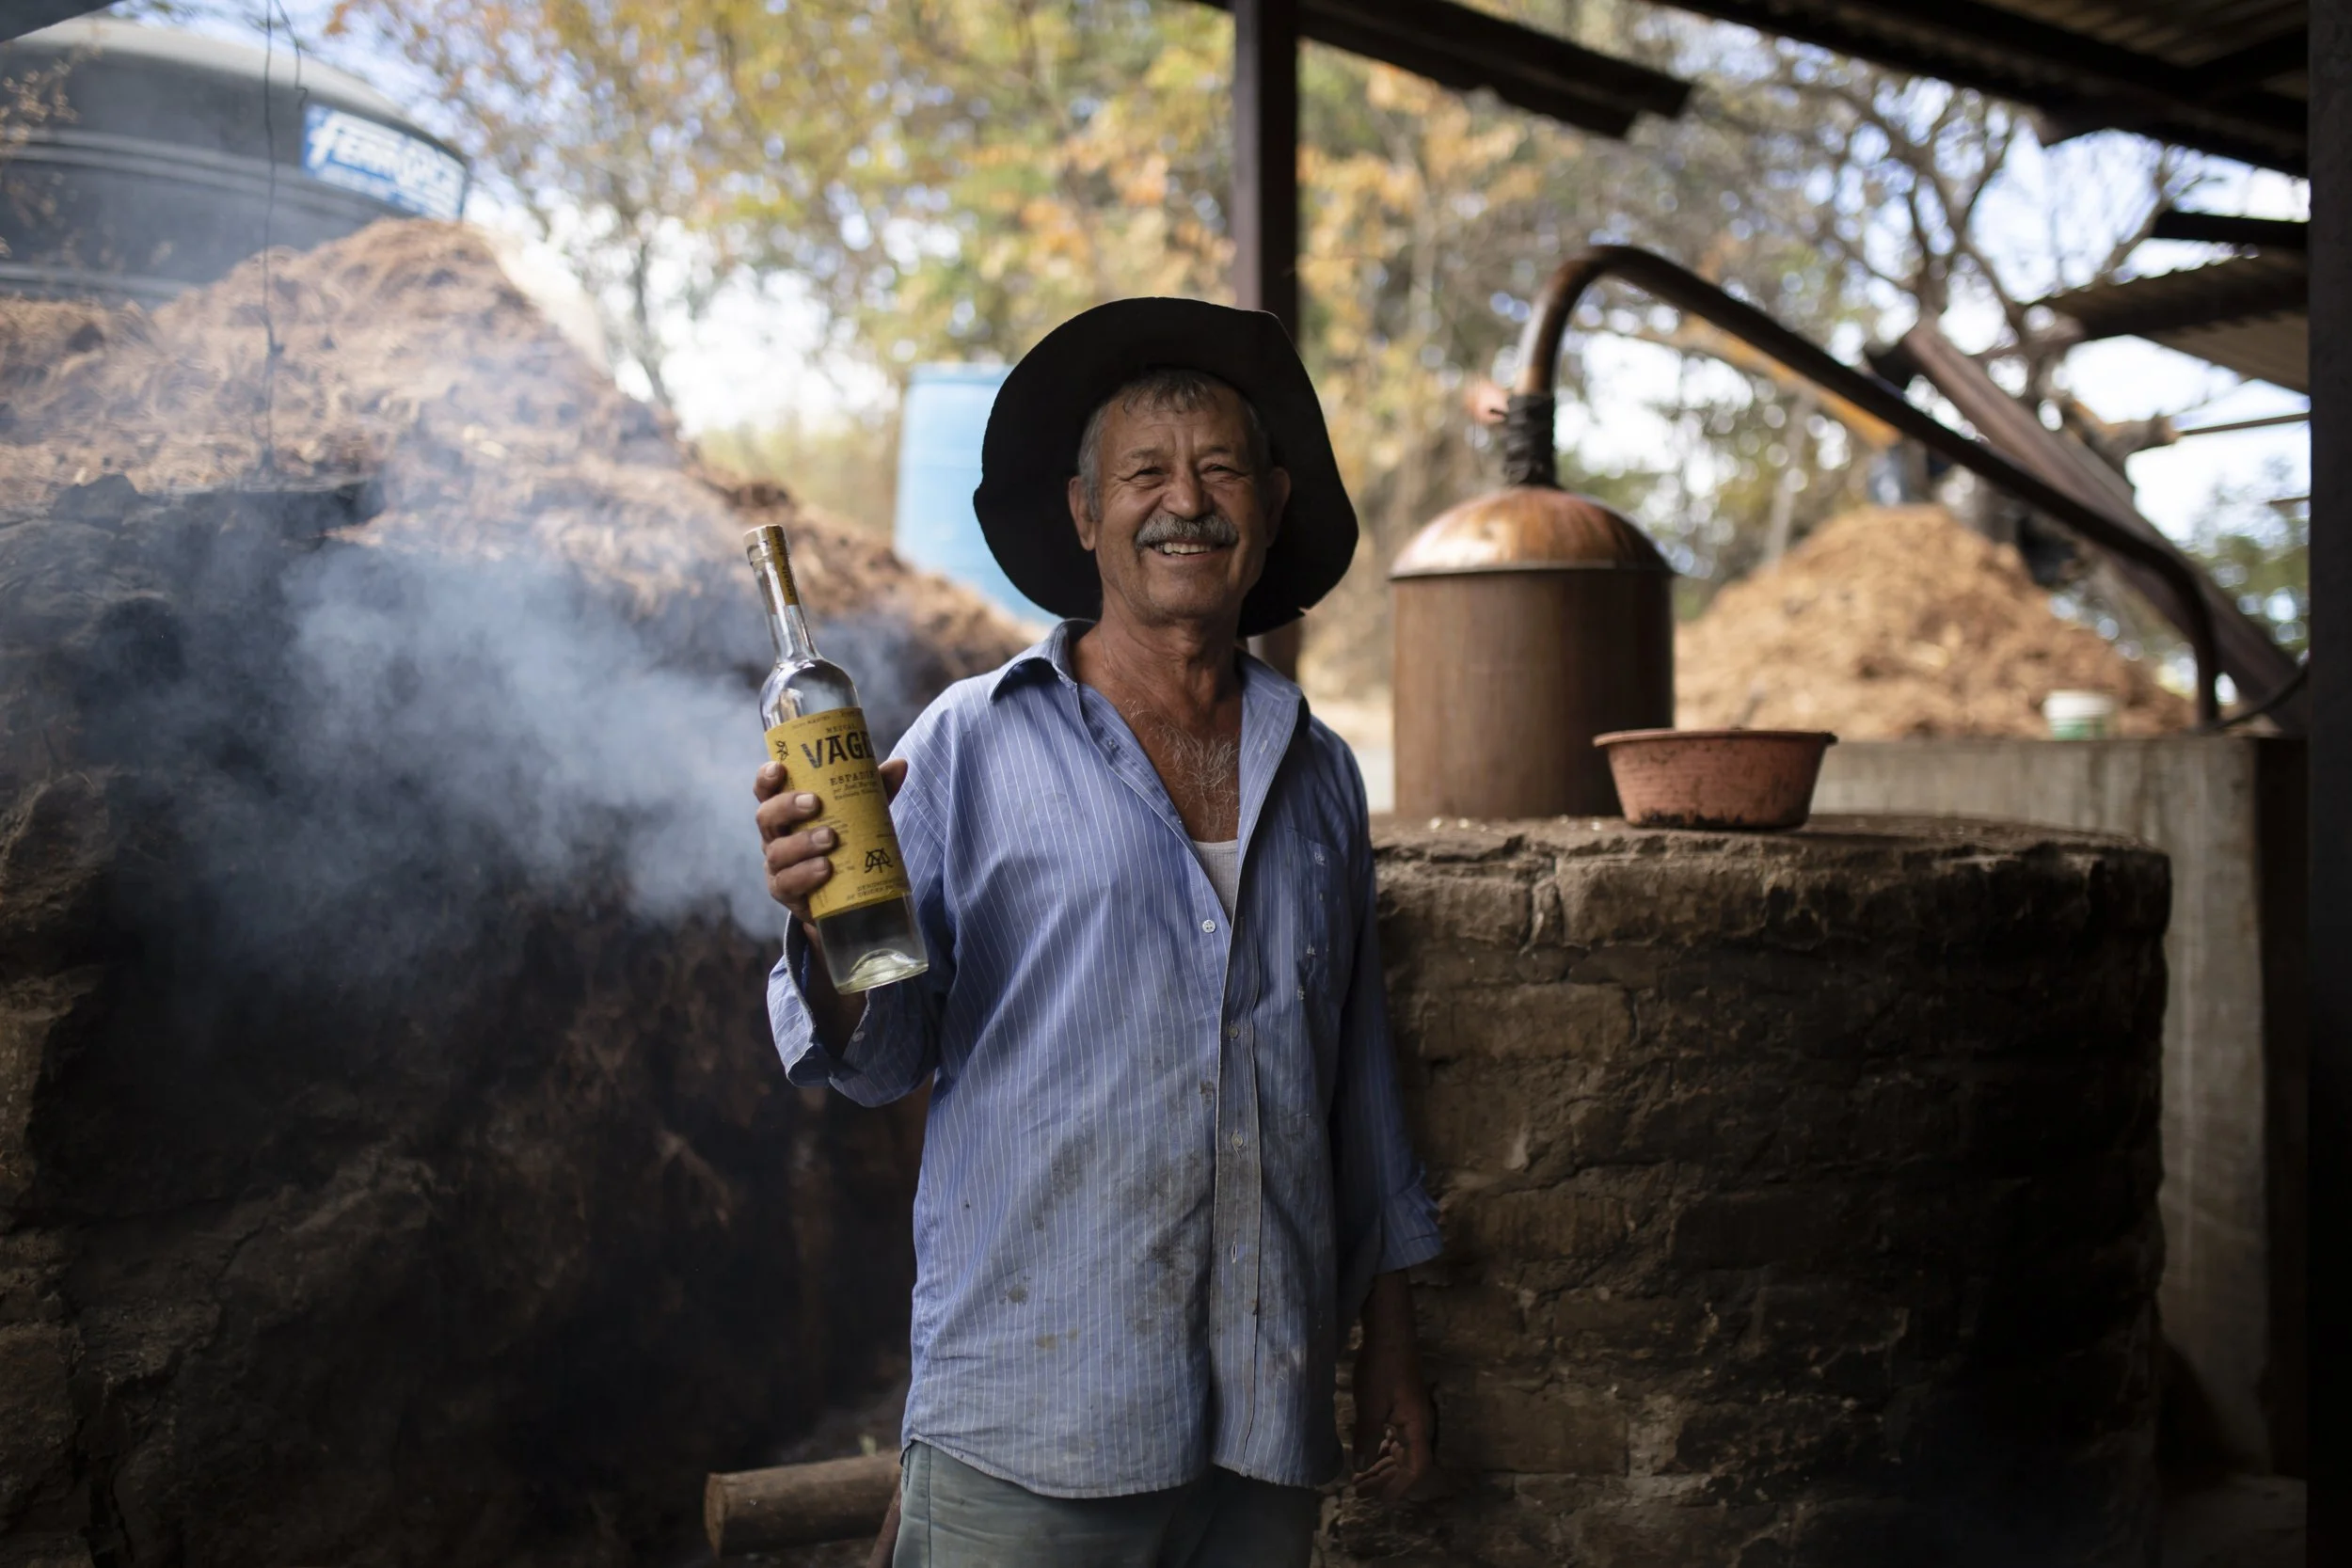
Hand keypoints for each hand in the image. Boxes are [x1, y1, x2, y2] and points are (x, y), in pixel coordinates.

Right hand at [754, 756, 907, 929]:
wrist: (843, 894)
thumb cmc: (843, 842)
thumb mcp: (858, 814)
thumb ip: (874, 790)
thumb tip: (899, 764)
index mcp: (786, 812)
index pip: (767, 791)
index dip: (767, 778)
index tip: (779, 768)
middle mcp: (775, 836)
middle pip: (766, 817)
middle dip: (787, 806)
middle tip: (815, 803)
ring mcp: (777, 865)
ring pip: (777, 851)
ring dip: (802, 843)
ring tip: (830, 838)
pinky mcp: (786, 892)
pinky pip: (787, 883)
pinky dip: (805, 875)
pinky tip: (825, 869)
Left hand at [1352, 1271, 1433, 1502]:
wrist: (1389, 1334)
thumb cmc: (1381, 1368)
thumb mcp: (1371, 1405)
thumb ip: (1367, 1437)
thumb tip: (1361, 1468)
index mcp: (1417, 1426)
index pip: (1416, 1467)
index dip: (1400, 1487)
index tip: (1381, 1502)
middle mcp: (1418, 1424)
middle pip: (1407, 1463)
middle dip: (1385, 1480)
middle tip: (1359, 1493)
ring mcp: (1410, 1415)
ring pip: (1400, 1451)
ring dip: (1382, 1467)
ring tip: (1360, 1481)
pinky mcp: (1401, 1406)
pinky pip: (1395, 1437)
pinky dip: (1381, 1450)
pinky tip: (1367, 1456)